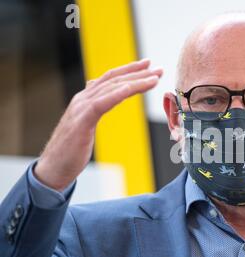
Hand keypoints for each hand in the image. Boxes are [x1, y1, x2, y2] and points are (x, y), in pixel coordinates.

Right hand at [34, 59, 162, 191]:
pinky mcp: (81, 121)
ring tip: (154, 78)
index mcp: (85, 100)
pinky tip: (131, 88)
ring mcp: (81, 108)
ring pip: (112, 88)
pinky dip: (117, 94)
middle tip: (158, 69)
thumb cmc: (70, 151)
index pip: (110, 79)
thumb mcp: (86, 125)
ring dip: (135, 81)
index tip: (148, 67)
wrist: (53, 169)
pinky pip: (102, 103)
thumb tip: (104, 102)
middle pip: (114, 80)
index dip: (129, 71)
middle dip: (138, 73)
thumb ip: (94, 111)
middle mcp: (83, 99)